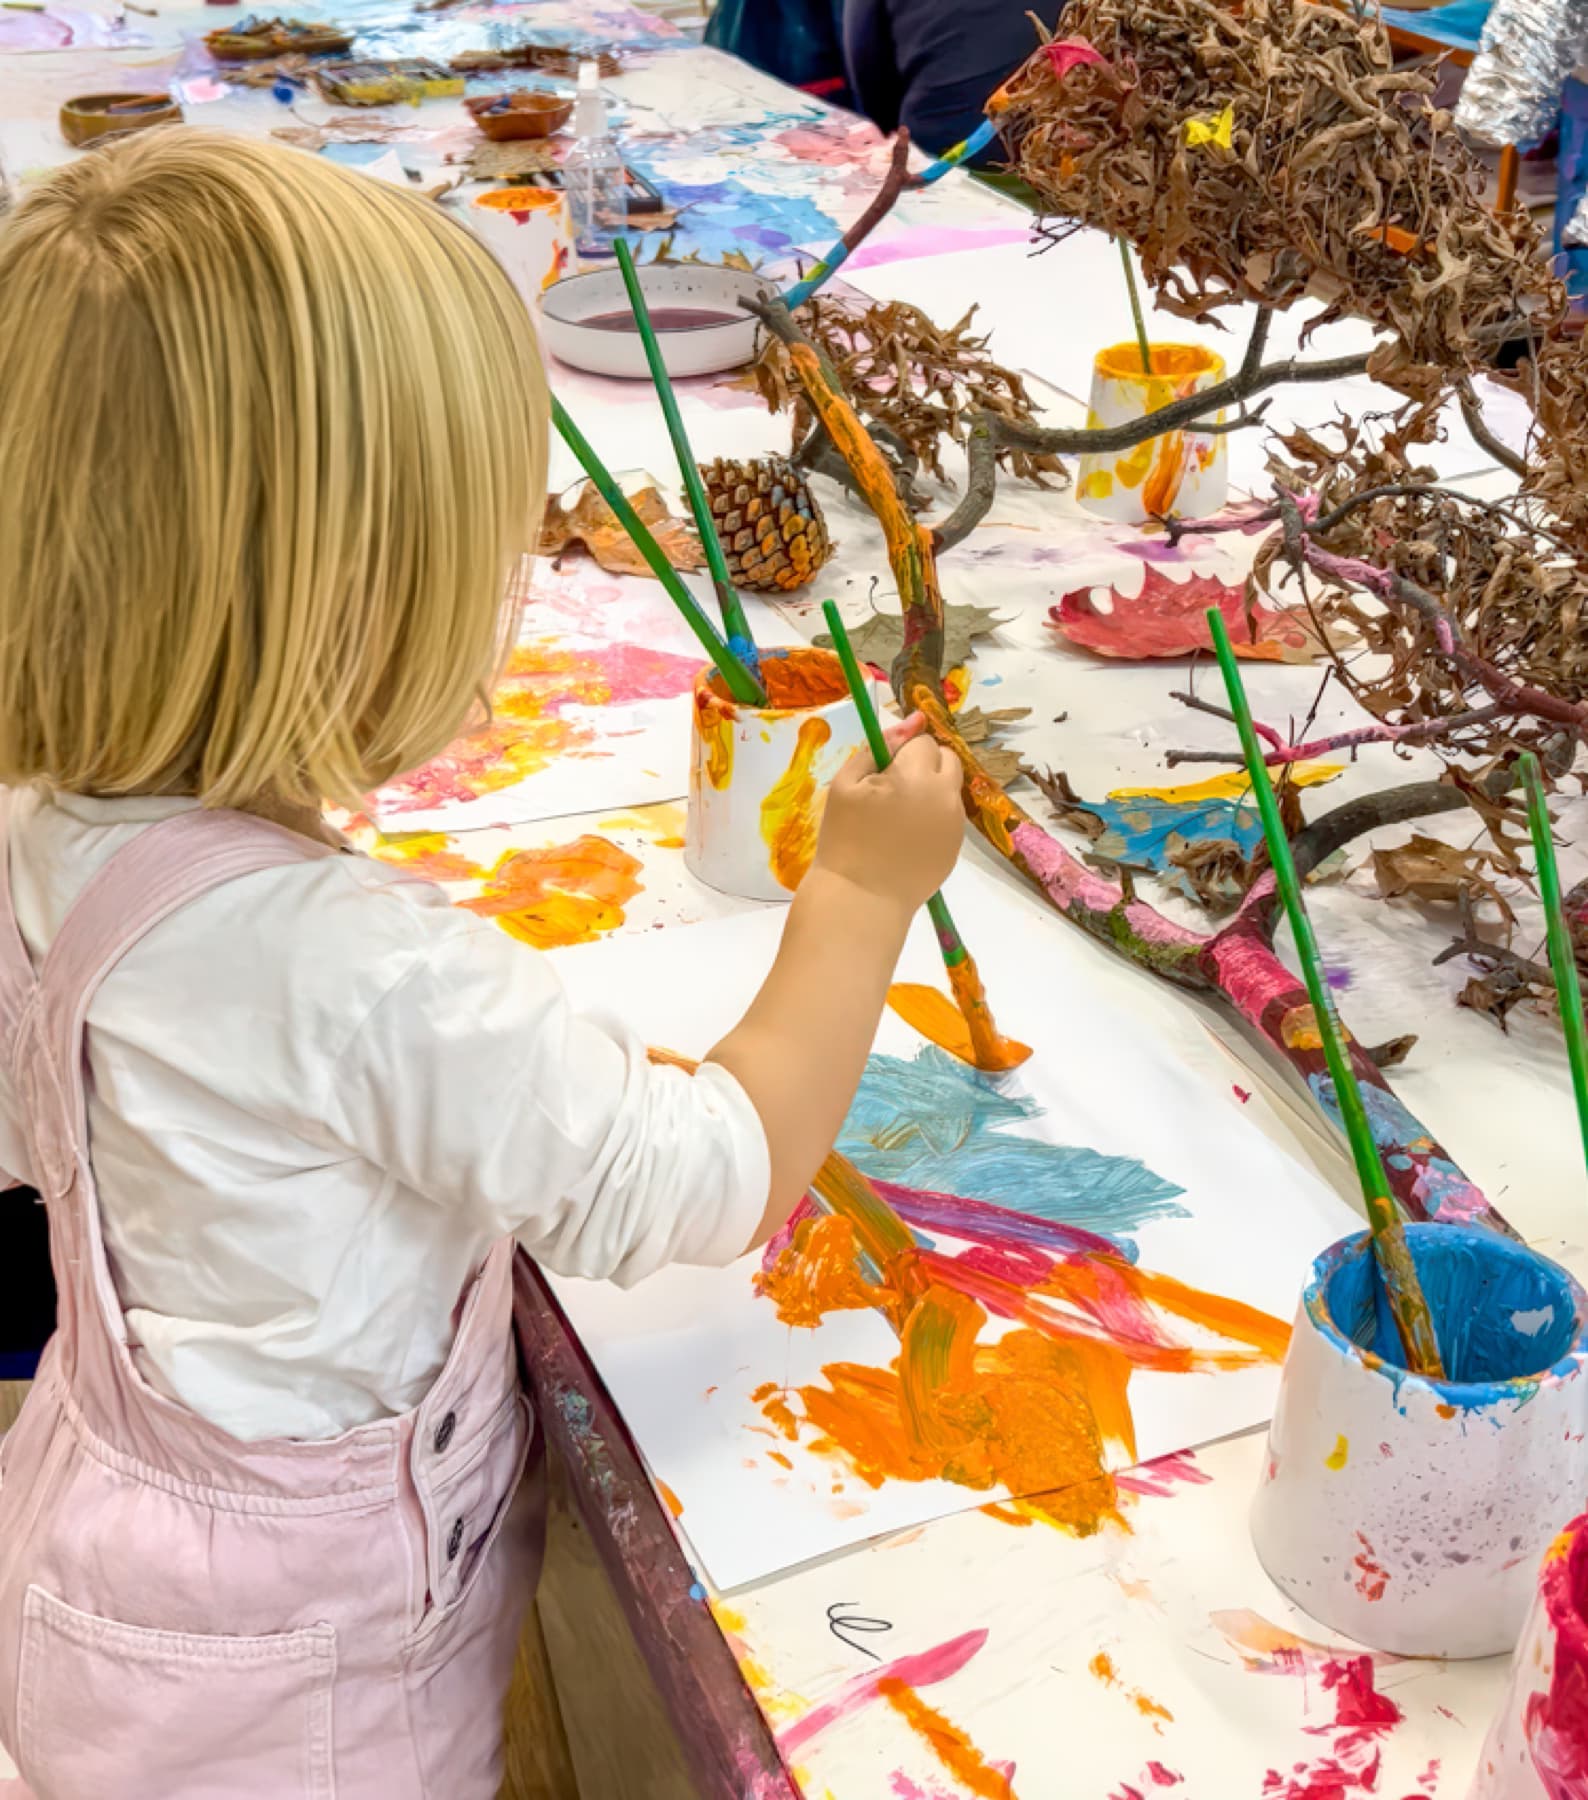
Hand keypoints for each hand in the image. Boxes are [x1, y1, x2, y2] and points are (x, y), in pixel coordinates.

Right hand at [811, 711, 963, 914]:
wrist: (861, 898)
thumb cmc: (844, 838)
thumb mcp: (848, 783)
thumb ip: (881, 745)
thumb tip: (914, 719)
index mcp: (916, 774)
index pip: (921, 741)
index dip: (900, 754)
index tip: (881, 774)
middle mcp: (945, 794)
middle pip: (946, 758)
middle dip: (924, 765)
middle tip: (893, 790)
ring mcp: (956, 822)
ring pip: (950, 787)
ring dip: (931, 790)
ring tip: (898, 818)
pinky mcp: (958, 846)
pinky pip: (950, 816)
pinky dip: (934, 816)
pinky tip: (908, 837)